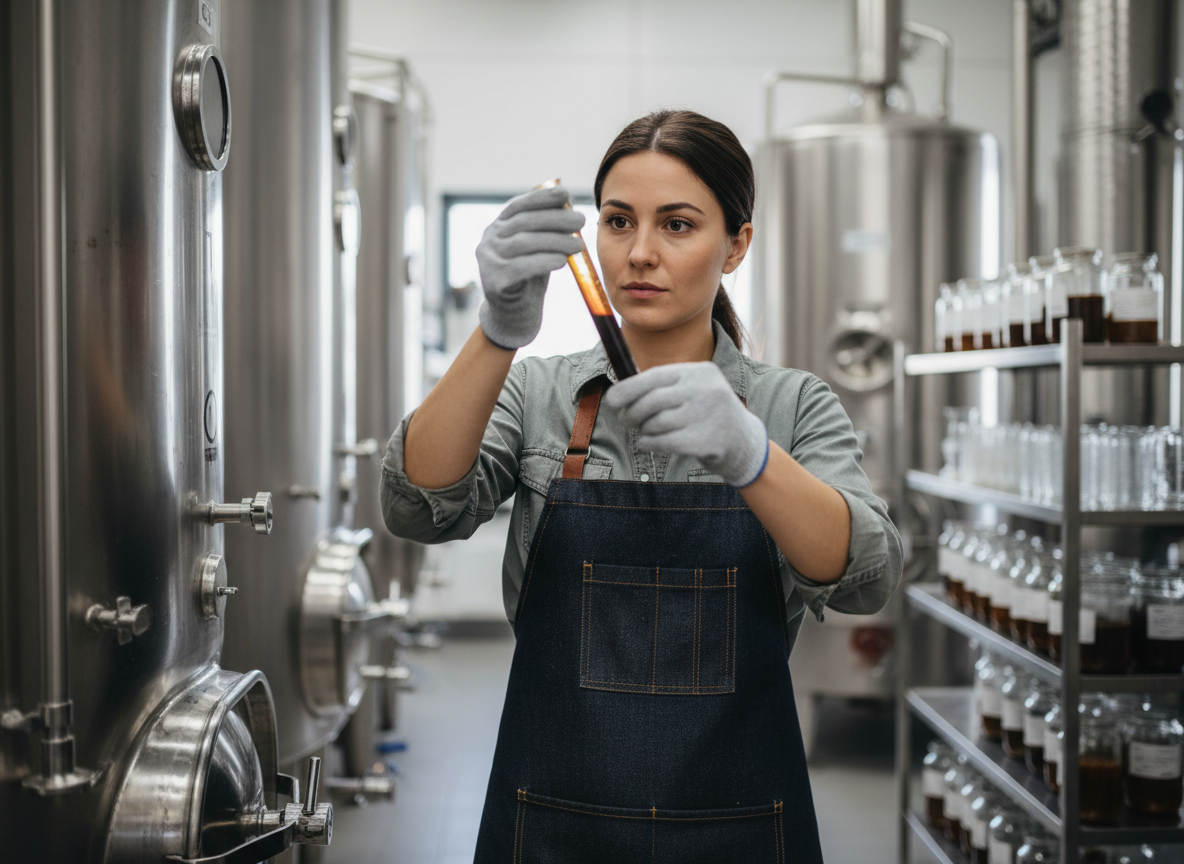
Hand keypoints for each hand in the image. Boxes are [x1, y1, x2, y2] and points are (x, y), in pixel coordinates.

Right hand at [476, 186, 585, 349]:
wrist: (513, 316)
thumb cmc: (528, 278)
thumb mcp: (537, 249)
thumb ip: (546, 229)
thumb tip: (569, 206)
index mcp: (498, 227)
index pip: (519, 205)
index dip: (542, 198)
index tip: (566, 195)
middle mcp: (489, 240)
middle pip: (524, 223)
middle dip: (555, 219)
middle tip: (581, 221)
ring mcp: (488, 260)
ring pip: (525, 243)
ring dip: (555, 241)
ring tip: (578, 246)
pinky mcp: (494, 282)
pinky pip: (522, 267)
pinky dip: (544, 262)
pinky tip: (562, 261)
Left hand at [604, 362, 768, 486]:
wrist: (744, 441)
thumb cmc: (706, 413)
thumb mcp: (694, 389)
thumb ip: (663, 387)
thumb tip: (618, 394)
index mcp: (700, 371)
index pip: (655, 376)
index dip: (628, 388)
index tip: (612, 400)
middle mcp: (705, 389)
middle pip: (652, 400)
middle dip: (631, 412)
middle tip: (625, 420)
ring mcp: (707, 415)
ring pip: (656, 422)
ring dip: (643, 429)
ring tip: (645, 431)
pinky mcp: (706, 440)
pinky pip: (664, 442)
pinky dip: (649, 443)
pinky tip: (647, 443)